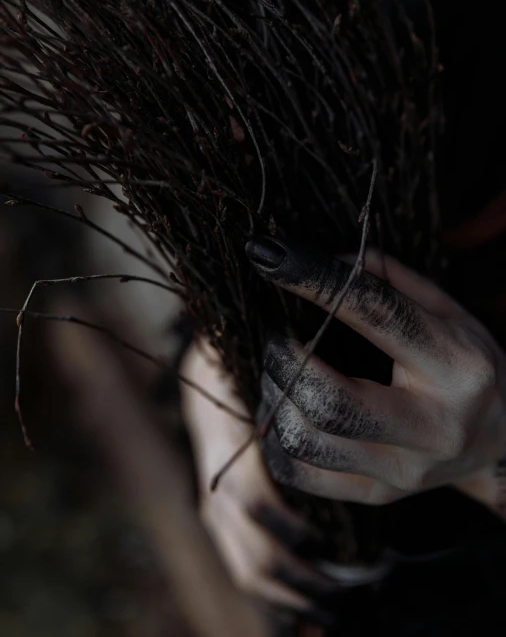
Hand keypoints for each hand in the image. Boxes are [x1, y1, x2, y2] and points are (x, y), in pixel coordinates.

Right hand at [180, 339, 344, 621]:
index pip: (253, 501)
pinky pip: (242, 571)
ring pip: (248, 573)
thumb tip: (333, 397)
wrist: (202, 381)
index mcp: (228, 451)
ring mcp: (215, 513)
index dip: (293, 525)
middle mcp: (217, 491)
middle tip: (354, 589)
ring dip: (294, 598)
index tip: (335, 537)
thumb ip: (286, 390)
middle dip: (306, 580)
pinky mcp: (218, 524)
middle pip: (255, 554)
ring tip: (337, 609)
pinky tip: (306, 610)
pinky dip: (275, 598)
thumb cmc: (243, 372)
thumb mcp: (258, 373)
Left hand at [246, 237, 505, 511]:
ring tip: (279, 372)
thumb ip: (392, 280)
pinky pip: (300, 475)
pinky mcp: (379, 495)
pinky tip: (283, 409)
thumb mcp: (448, 311)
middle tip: (275, 334)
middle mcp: (435, 427)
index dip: (315, 280)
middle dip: (284, 358)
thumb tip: (326, 260)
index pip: (377, 315)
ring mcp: (404, 471)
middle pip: (331, 400)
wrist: (502, 441)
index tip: (270, 256)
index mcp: (458, 366)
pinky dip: (274, 438)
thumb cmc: (466, 362)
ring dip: (274, 397)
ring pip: (307, 442)